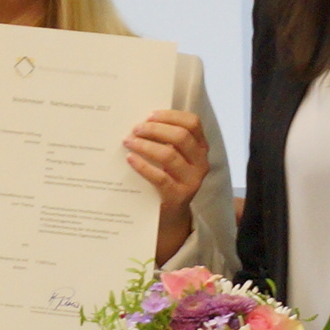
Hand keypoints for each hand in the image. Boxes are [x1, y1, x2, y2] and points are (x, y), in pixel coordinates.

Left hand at [124, 109, 209, 262]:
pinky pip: (159, 177)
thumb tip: (140, 120)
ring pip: (169, 155)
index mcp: (200, 148)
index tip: (150, 115)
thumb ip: (165, 139)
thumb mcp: (172, 157)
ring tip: (128, 142)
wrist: (170, 214)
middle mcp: (200, 163)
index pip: (193, 123)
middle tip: (136, 129)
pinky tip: (130, 159)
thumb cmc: (167, 177)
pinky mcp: (178, 196)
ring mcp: (192, 180)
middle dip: (155, 129)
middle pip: (181, 136)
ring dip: (146, 145)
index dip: (171, 116)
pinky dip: (142, 165)